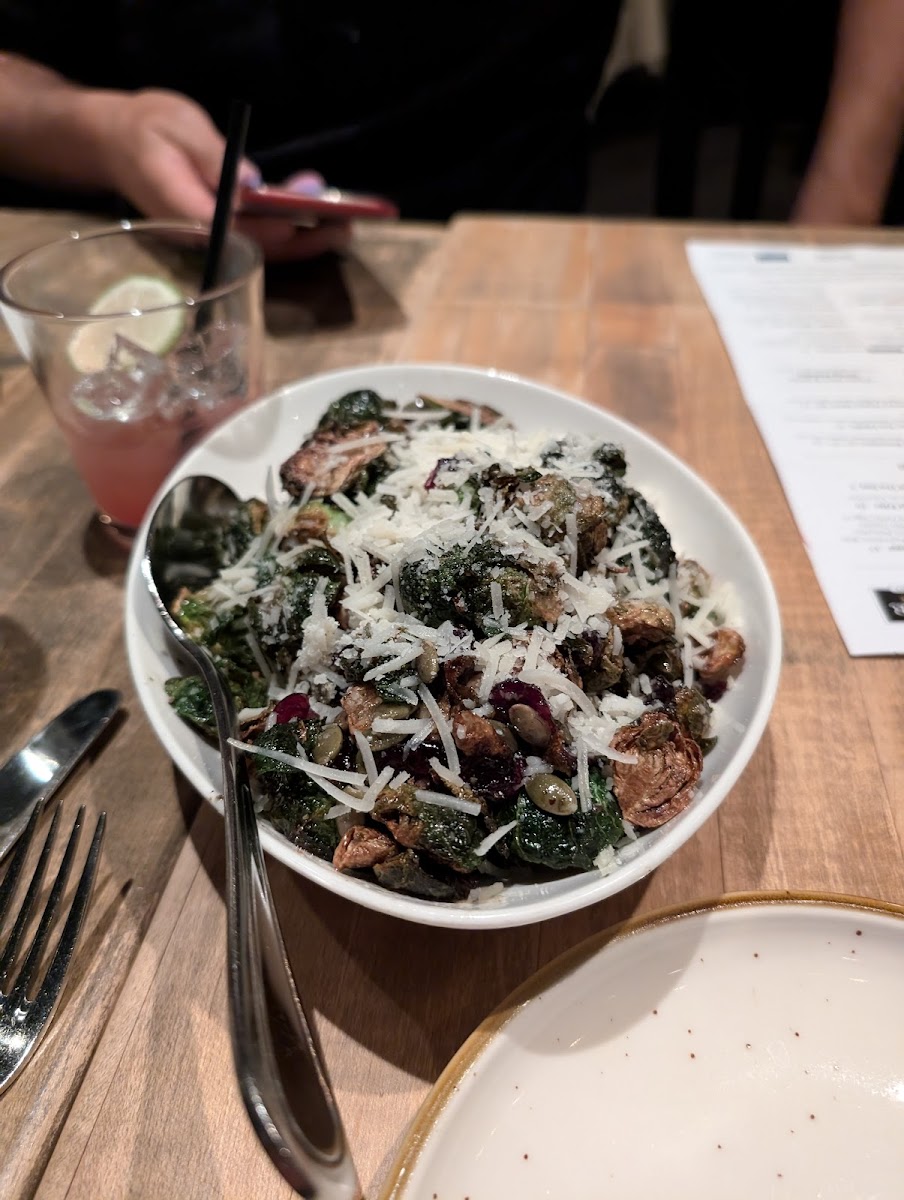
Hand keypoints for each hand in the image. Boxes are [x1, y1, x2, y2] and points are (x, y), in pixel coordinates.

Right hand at [79, 88, 351, 259]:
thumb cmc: (148, 129)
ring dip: (306, 238)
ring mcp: (212, 238)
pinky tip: (322, 217)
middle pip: (254, 246)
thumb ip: (212, 156)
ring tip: (345, 222)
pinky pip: (261, 239)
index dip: (263, 228)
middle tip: (343, 222)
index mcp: (182, 208)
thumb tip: (250, 182)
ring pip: (263, 247)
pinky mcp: (224, 233)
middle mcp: (199, 233)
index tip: (296, 219)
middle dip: (301, 238)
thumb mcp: (177, 126)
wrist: (119, 144)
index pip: (227, 227)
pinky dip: (294, 232)